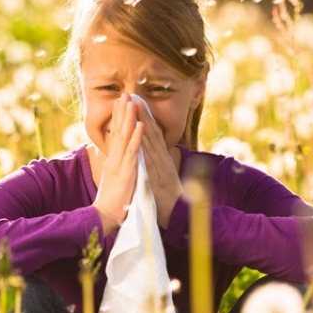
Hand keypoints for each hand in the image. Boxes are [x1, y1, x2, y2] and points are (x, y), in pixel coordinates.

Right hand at [92, 94, 144, 234]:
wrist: (105, 216)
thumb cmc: (112, 201)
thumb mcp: (115, 180)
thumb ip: (116, 167)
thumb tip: (118, 159)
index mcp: (113, 160)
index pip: (115, 134)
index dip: (119, 118)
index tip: (121, 103)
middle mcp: (114, 158)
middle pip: (118, 130)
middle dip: (122, 112)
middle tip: (124, 94)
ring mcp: (120, 163)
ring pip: (125, 136)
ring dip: (129, 118)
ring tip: (132, 102)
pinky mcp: (126, 171)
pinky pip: (133, 151)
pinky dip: (137, 137)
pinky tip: (140, 124)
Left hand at [136, 102, 183, 227]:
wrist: (178, 216)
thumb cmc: (168, 198)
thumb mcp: (162, 177)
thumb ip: (157, 165)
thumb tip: (152, 155)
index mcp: (161, 159)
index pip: (152, 135)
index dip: (145, 118)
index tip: (137, 103)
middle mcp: (162, 159)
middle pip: (151, 132)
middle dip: (143, 113)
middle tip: (134, 96)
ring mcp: (160, 166)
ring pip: (151, 141)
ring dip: (143, 122)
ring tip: (135, 106)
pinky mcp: (157, 176)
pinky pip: (150, 158)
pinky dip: (145, 144)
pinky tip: (140, 132)